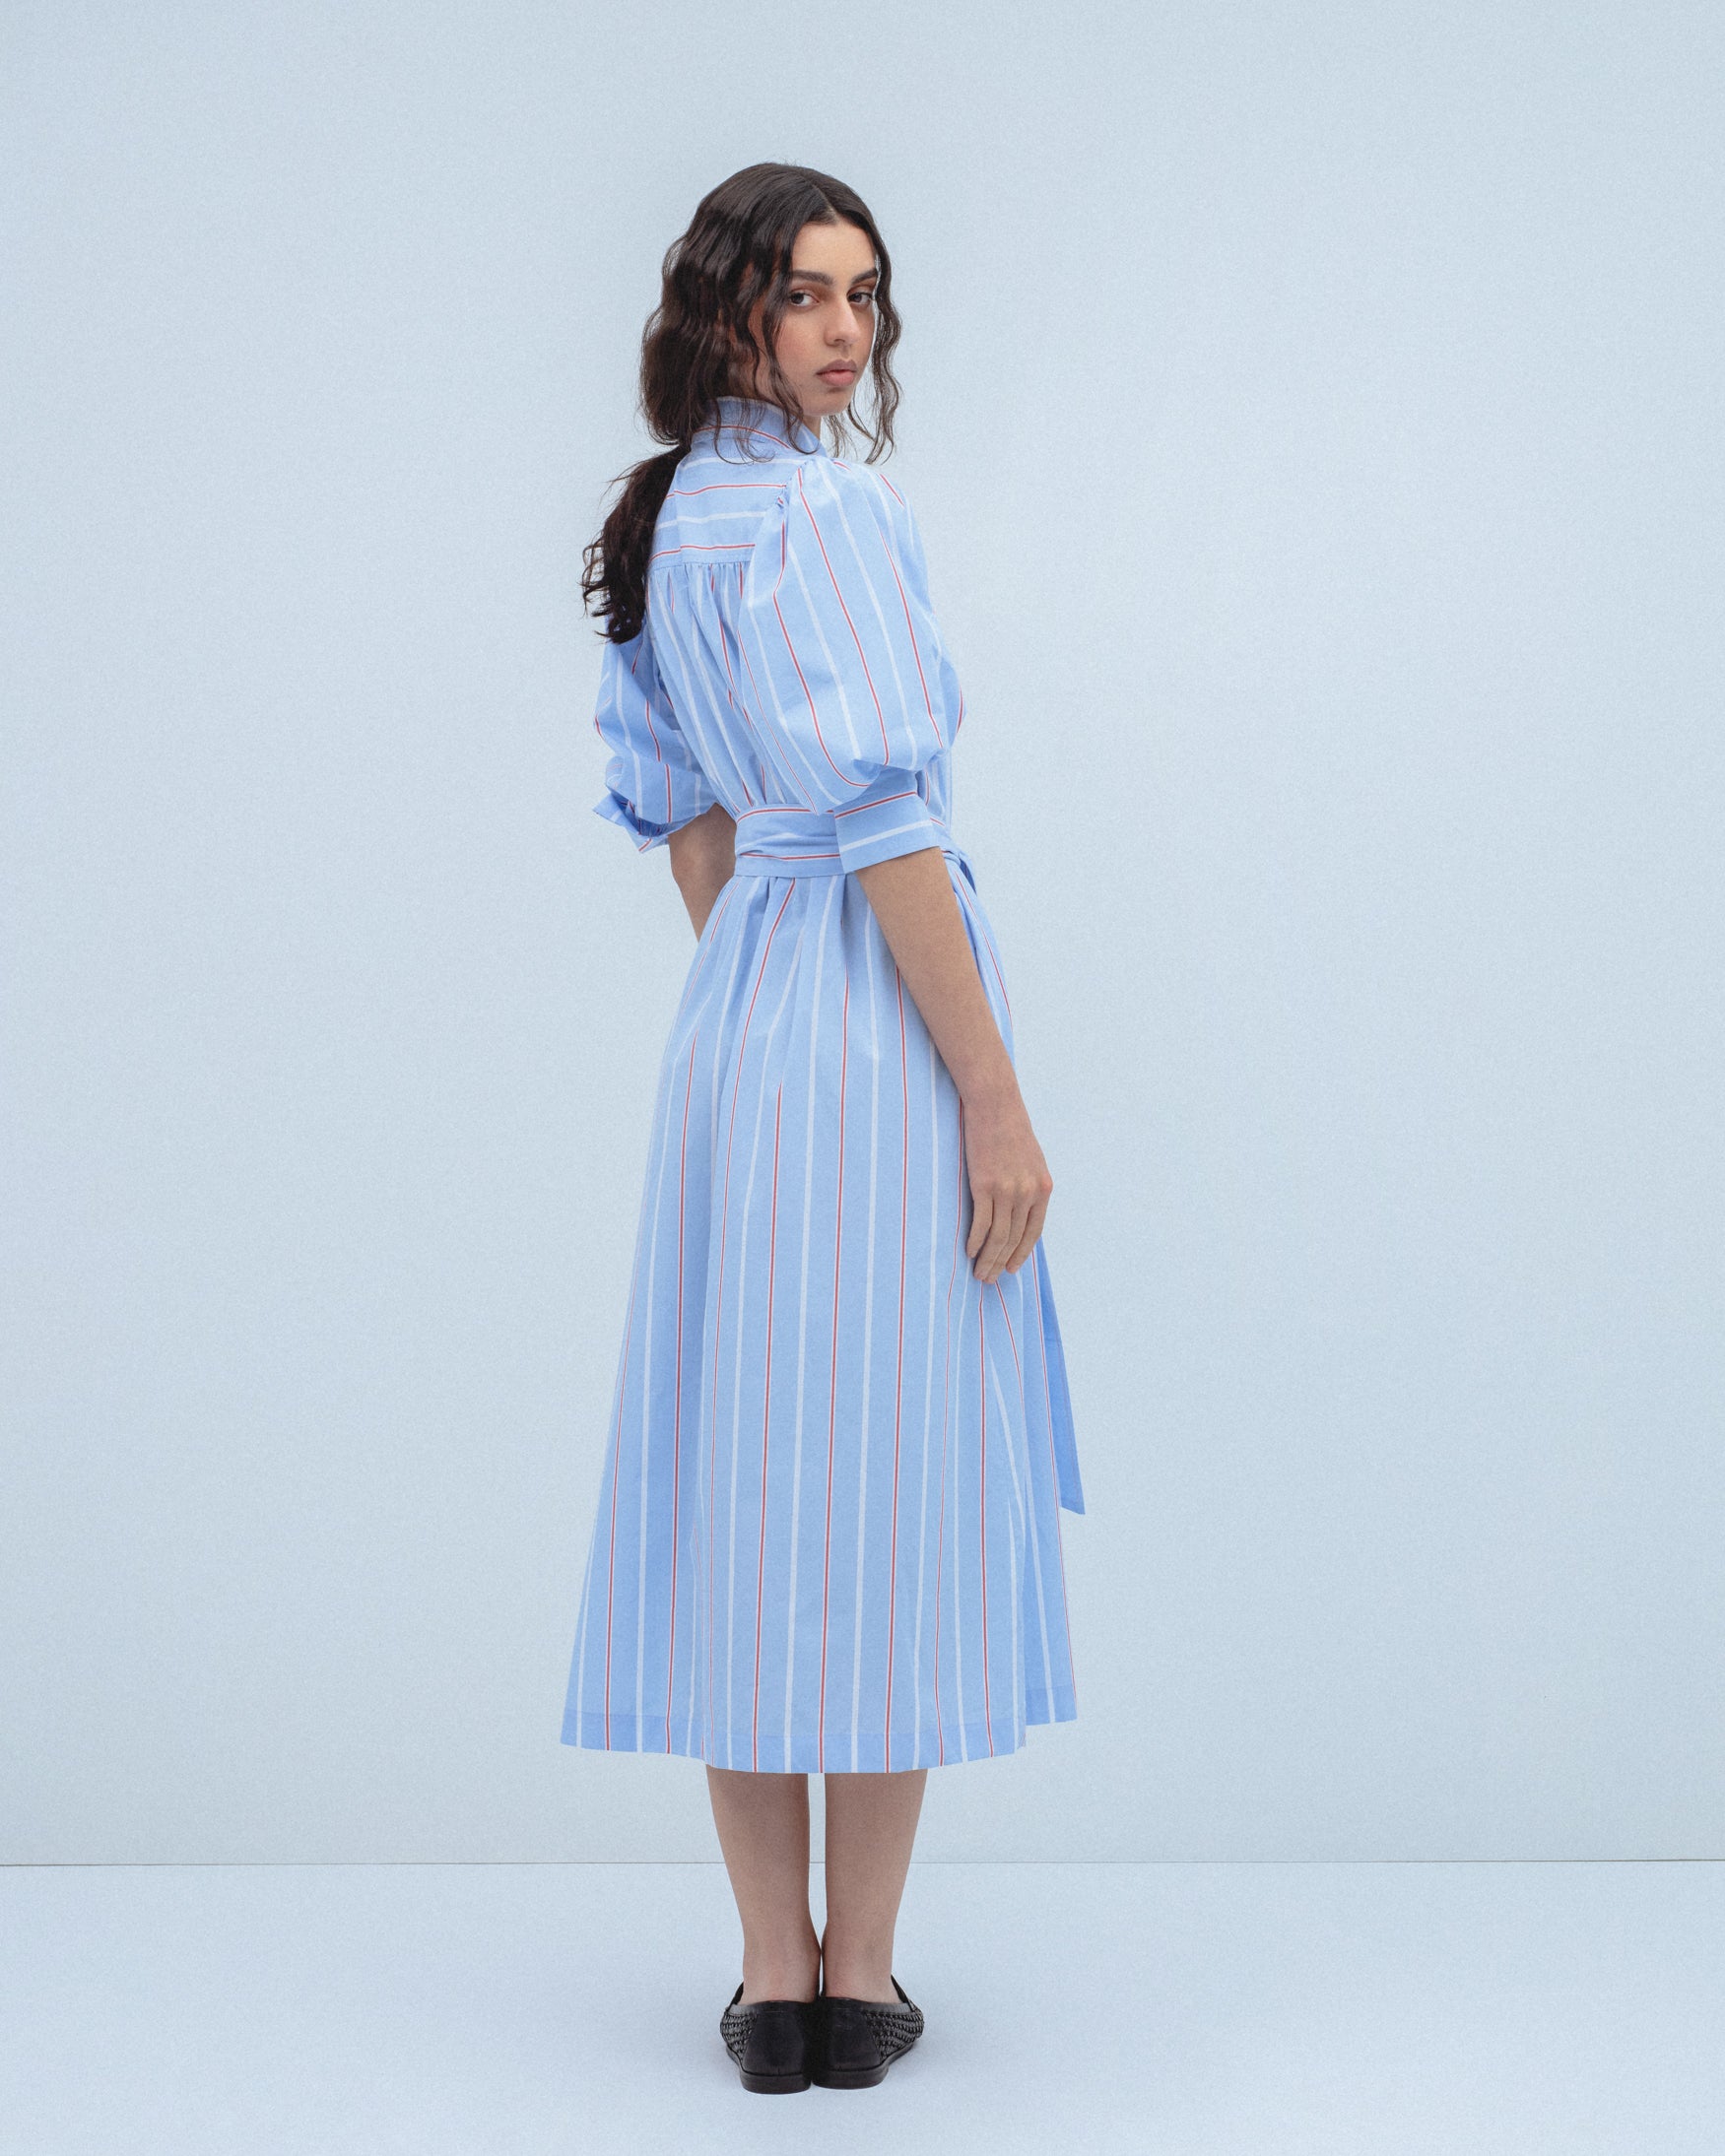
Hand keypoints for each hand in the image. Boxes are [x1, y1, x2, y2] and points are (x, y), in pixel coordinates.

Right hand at [961, 1087, 1052, 1283]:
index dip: (1020, 1254)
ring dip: (987, 1258)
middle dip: (1000, 1263)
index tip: (1010, 1269)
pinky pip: (981, 1223)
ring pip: (998, 1236)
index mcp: (1042, 1188)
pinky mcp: (985, 1185)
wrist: (995, 1104)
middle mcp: (1028, 1192)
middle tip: (989, 1279)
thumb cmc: (1010, 1129)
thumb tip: (1020, 1211)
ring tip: (978, 1272)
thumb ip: (1029, 1186)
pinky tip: (969, 1251)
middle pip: (1014, 1239)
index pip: (1032, 1232)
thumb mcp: (1031, 1160)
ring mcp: (1007, 1190)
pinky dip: (975, 1241)